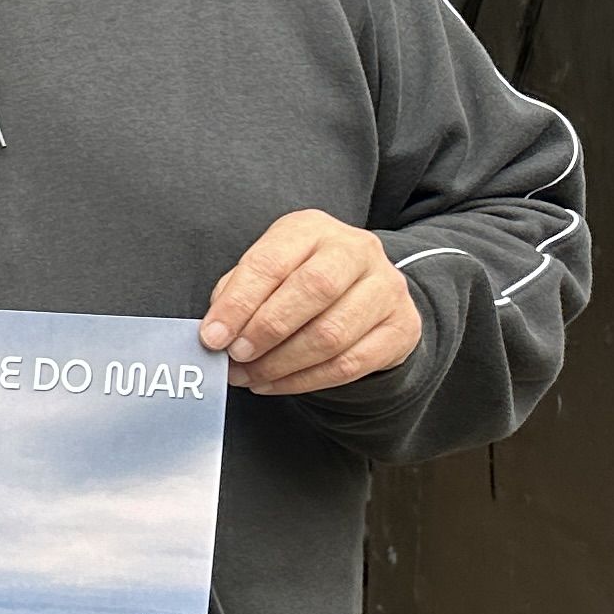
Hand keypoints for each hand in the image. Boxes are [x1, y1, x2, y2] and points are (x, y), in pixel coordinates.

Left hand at [200, 211, 418, 393]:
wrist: (366, 294)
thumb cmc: (299, 281)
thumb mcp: (268, 272)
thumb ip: (238, 293)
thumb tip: (215, 332)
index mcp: (312, 229)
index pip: (272, 261)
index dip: (239, 303)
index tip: (212, 337)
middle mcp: (356, 251)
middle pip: (313, 290)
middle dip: (266, 330)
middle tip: (235, 357)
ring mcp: (386, 288)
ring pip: (332, 334)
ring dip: (281, 363)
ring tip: (249, 376)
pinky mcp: (400, 327)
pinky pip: (350, 364)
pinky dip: (305, 381)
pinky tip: (274, 384)